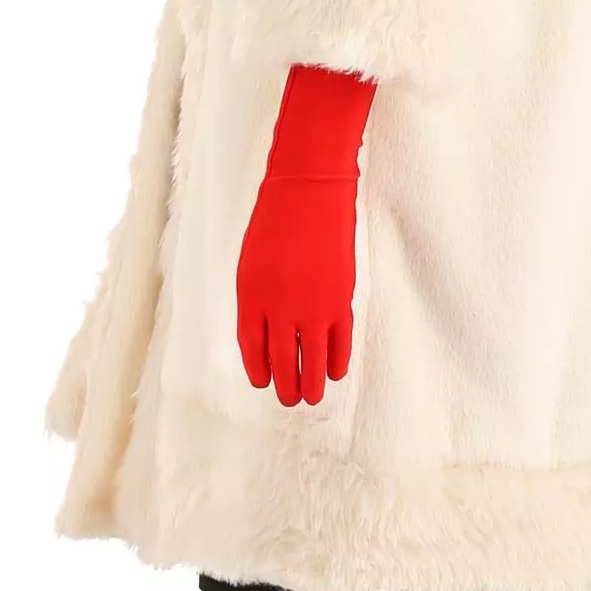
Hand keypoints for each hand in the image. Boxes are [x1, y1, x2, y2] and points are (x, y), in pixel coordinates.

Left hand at [236, 62, 375, 406]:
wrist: (309, 190)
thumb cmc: (275, 219)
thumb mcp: (253, 261)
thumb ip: (258, 297)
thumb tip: (269, 329)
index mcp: (251, 297)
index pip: (253, 346)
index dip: (258, 368)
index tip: (263, 383)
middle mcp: (279, 308)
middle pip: (282, 358)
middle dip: (285, 383)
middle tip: (289, 400)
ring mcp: (311, 305)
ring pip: (311, 357)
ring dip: (311, 383)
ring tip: (311, 399)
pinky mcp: (339, 298)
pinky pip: (338, 340)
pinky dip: (336, 359)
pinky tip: (335, 373)